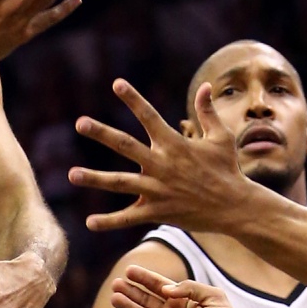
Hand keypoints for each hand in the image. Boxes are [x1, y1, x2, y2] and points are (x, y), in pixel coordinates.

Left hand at [68, 79, 251, 232]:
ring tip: (72, 175)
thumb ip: (208, 112)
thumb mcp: (221, 137)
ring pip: (120, 183)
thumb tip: (206, 85)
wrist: (235, 207)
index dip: (133, 99)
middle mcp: (162, 165)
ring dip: (95, 179)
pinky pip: (128, 218)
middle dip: (102, 133)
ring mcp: (158, 190)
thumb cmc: (228, 170)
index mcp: (175, 144)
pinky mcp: (158, 212)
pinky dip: (109, 221)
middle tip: (80, 122)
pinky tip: (89, 223)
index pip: (149, 116)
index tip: (117, 84)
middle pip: (125, 146)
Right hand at [110, 264, 244, 307]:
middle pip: (145, 300)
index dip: (144, 278)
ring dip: (129, 307)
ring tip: (115, 298)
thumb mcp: (214, 298)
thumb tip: (166, 289)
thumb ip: (191, 288)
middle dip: (130, 291)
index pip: (158, 285)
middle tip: (115, 283)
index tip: (130, 270)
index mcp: (181, 300)